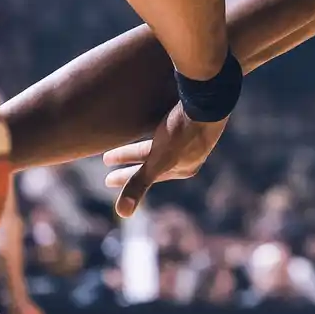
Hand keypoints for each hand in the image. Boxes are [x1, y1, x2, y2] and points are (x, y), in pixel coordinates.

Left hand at [102, 101, 227, 217]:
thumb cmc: (184, 132)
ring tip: (124, 138)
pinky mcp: (192, 116)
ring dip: (141, 145)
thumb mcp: (158, 160)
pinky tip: (148, 120)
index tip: (106, 180)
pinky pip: (167, 127)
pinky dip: (154, 129)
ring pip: (160, 143)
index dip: (126, 178)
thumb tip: (123, 213)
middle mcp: (190, 154)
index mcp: (184, 168)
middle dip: (129, 161)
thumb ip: (139, 184)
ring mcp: (193, 134)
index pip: (148, 177)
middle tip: (106, 159)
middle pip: (152, 160)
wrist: (208, 100)